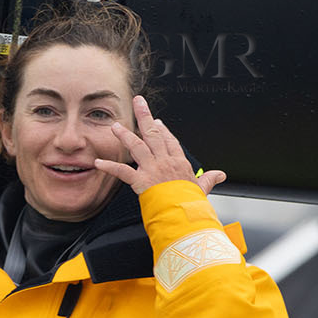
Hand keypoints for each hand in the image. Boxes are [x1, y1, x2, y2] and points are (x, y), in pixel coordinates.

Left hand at [94, 95, 226, 195]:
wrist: (186, 215)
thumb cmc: (193, 204)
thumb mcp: (202, 189)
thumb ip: (209, 179)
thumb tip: (220, 174)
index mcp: (179, 163)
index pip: (170, 141)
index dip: (163, 130)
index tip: (157, 121)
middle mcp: (165, 161)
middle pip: (153, 134)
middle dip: (144, 116)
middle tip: (138, 102)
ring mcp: (152, 169)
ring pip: (137, 146)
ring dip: (124, 135)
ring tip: (114, 126)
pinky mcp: (141, 181)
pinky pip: (122, 171)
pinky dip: (109, 167)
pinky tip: (97, 163)